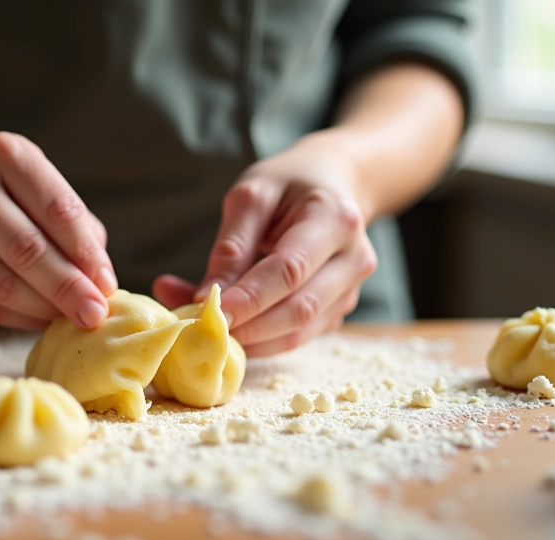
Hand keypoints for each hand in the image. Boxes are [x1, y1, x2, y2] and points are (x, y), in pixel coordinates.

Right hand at [0, 132, 116, 329]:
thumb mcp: (34, 189)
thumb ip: (73, 226)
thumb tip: (100, 279)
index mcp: (3, 153)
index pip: (58, 209)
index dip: (87, 253)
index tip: (107, 285)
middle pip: (27, 249)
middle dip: (69, 288)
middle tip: (95, 314)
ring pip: (2, 284)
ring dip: (44, 309)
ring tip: (70, 320)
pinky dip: (18, 320)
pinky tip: (39, 321)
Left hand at [153, 133, 377, 356]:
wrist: (336, 182)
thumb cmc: (290, 183)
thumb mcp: (253, 196)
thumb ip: (231, 246)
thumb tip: (205, 297)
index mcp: (335, 220)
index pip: (290, 270)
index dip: (249, 297)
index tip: (209, 310)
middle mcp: (353, 259)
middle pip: (299, 309)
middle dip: (248, 326)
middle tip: (201, 328)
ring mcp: (351, 289)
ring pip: (300, 332)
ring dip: (252, 340)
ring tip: (210, 330)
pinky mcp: (339, 309)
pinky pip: (299, 336)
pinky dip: (262, 340)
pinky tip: (234, 329)